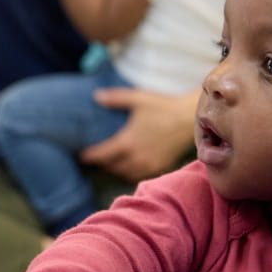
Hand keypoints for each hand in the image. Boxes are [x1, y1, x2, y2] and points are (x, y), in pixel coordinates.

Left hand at [81, 87, 197, 181]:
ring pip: (126, 174)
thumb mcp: (137, 99)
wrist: (188, 119)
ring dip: (117, 170)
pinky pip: (141, 175)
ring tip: (113, 163)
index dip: (90, 156)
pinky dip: (132, 173)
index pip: (102, 154)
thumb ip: (115, 98)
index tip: (82, 156)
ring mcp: (149, 164)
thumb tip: (96, 96)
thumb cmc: (162, 107)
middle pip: (113, 167)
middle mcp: (136, 157)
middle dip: (103, 164)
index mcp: (127, 142)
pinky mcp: (160, 166)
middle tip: (98, 159)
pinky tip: (131, 166)